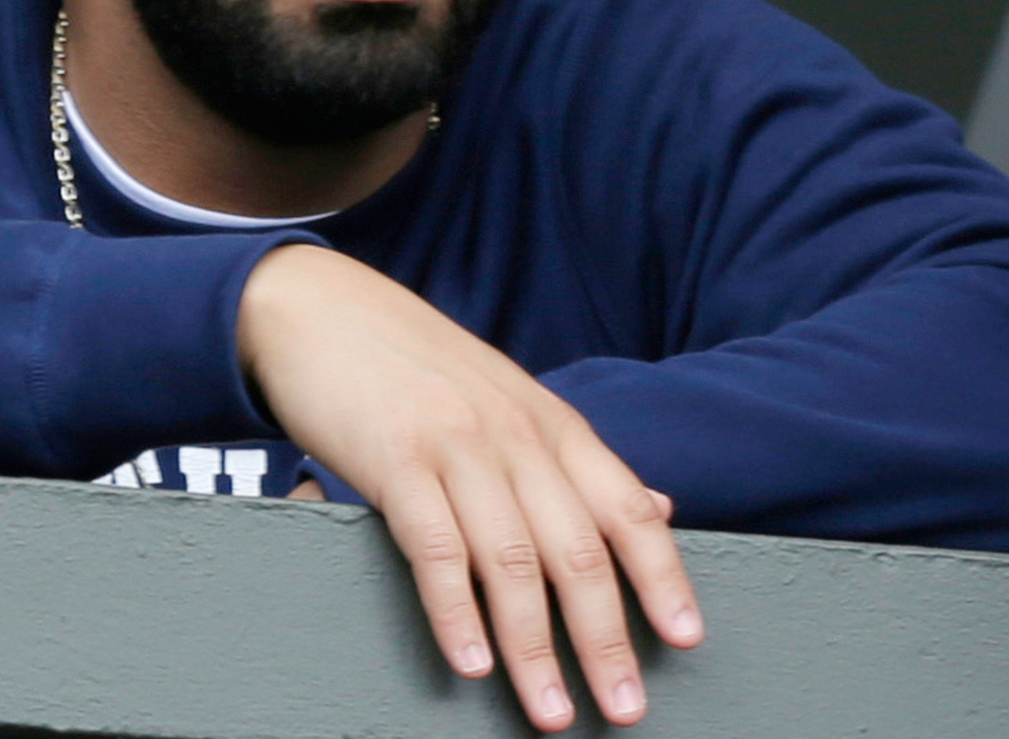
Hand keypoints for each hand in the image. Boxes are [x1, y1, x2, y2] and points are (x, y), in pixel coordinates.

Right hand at [238, 245, 701, 730]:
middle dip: (605, 640)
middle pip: (578, 551)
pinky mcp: (395, 461)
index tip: (686, 640)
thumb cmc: (417, 365)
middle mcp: (516, 436)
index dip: (663, 576)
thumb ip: (578, 462)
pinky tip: (472, 662)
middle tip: (624, 708)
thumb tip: (660, 510)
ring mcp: (457, 447)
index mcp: (553, 424)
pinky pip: (436, 550)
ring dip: (536, 648)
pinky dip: (458, 613)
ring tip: (551, 710)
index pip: (628, 508)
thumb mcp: (511, 401)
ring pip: (512, 562)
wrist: (322, 308)